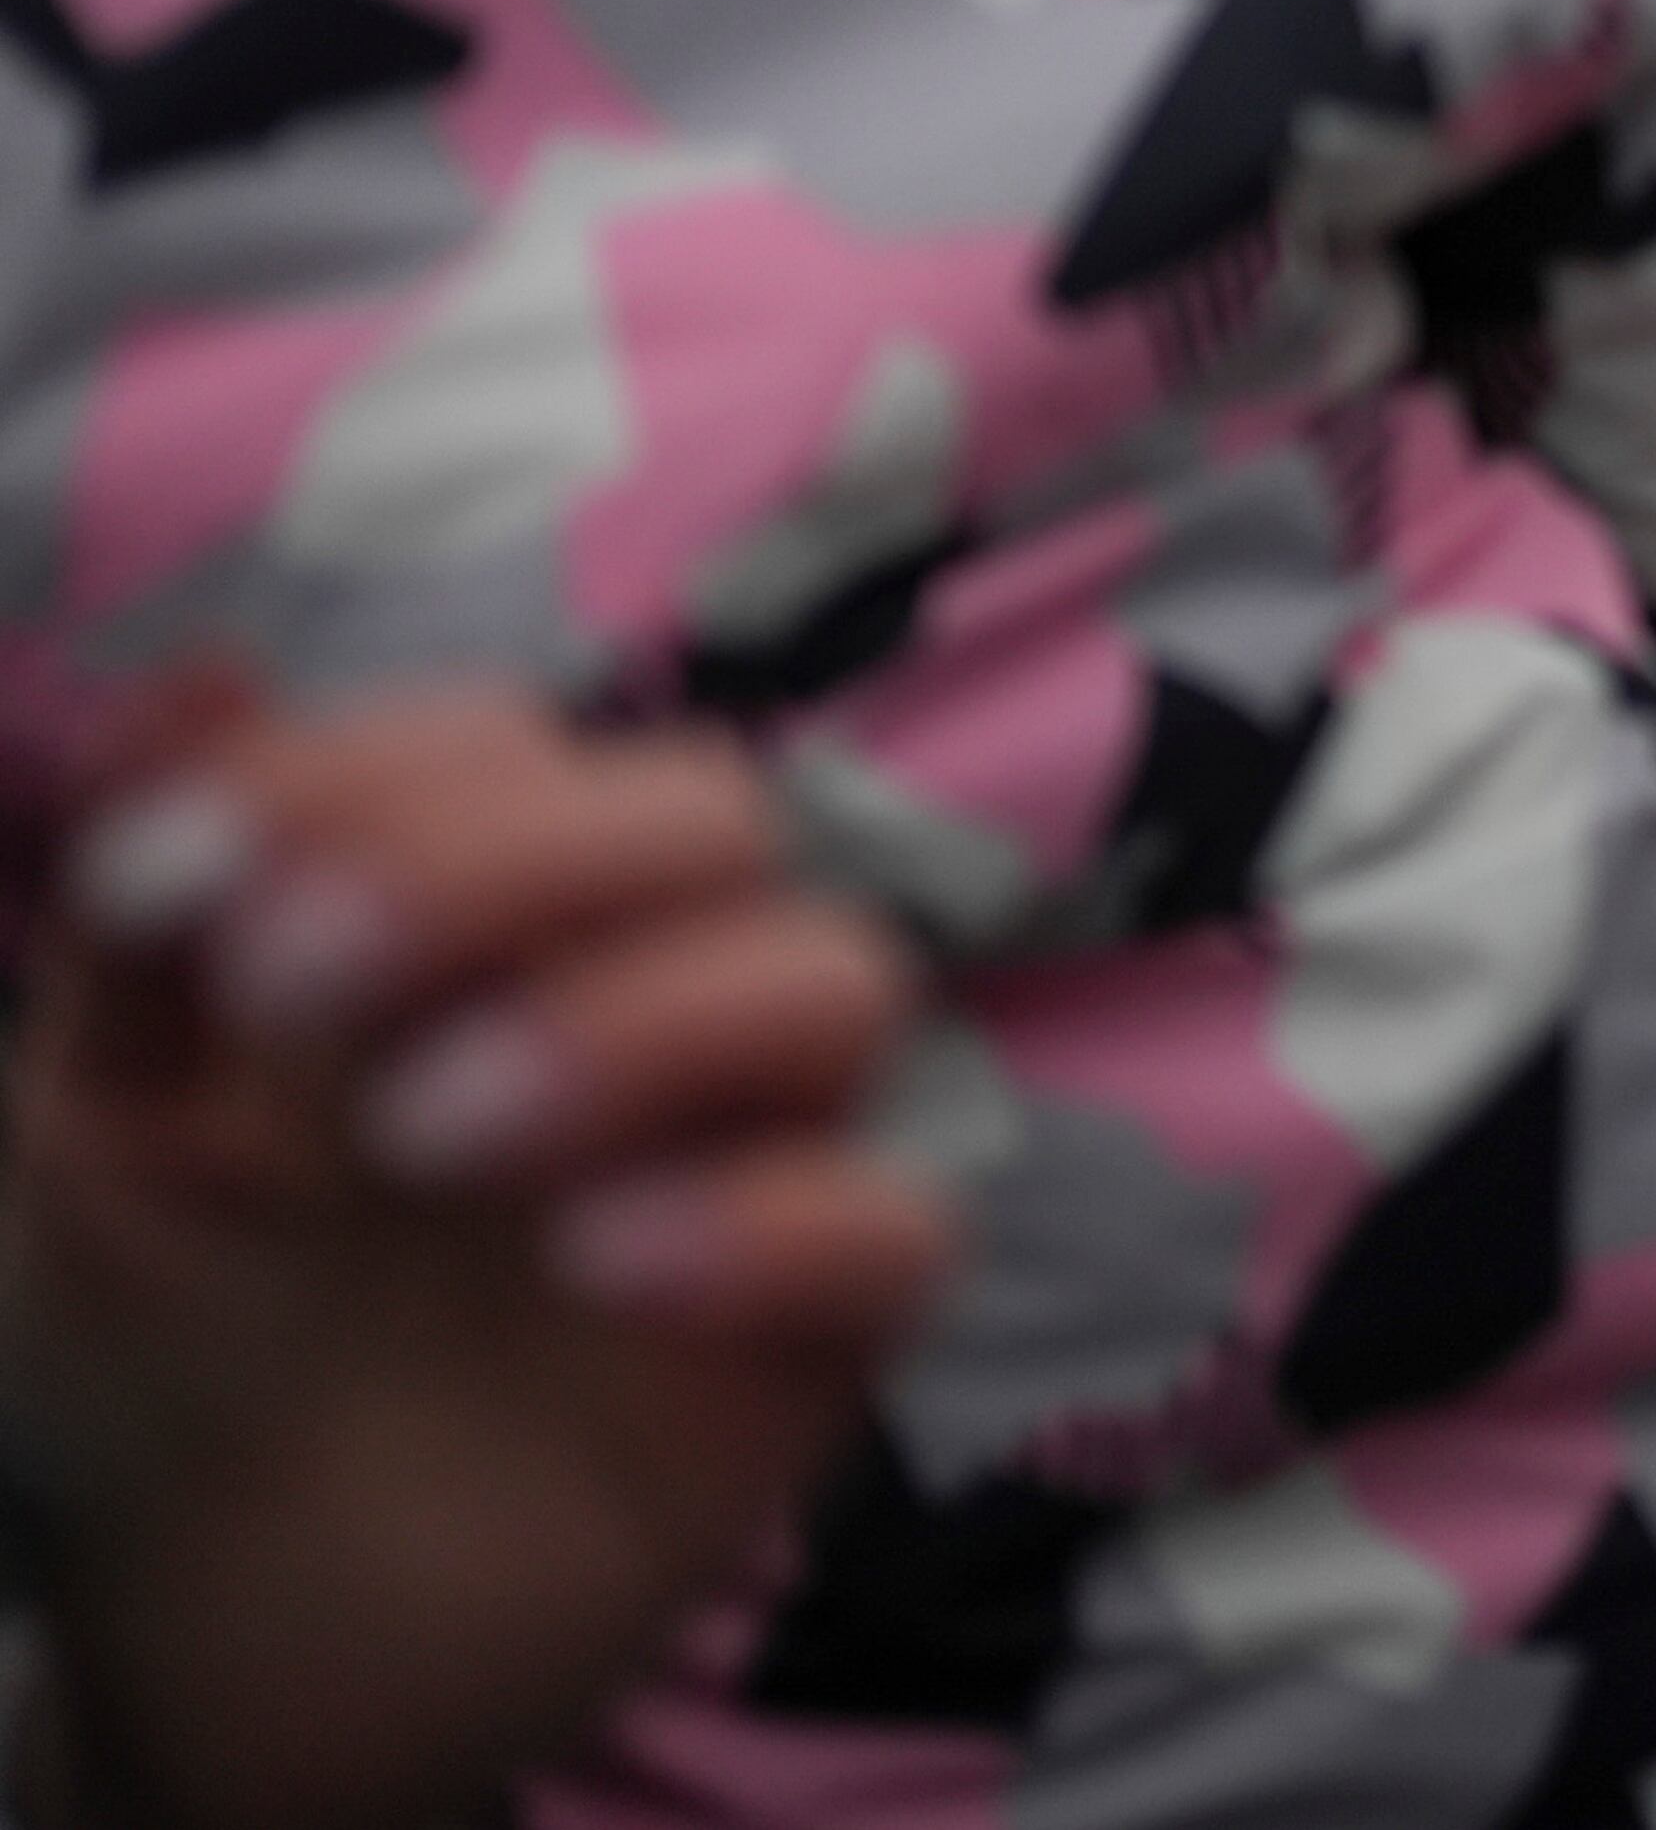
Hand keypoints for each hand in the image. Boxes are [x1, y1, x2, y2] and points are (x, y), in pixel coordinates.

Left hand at [3, 671, 946, 1829]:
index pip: (515, 741)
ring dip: (635, 1017)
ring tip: (428, 1144)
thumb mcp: (91, 1131)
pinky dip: (770, 1216)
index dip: (360, 772)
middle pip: (711, 812)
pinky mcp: (812, 1342)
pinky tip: (594, 1272)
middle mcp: (639, 1008)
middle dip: (506, 863)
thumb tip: (198, 672)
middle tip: (297, 999)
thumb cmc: (166, 1356)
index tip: (162, 901)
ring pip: (839, 978)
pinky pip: (904, 1224)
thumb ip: (142, 921)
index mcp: (481, 932)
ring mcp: (744, 1164)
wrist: (207, 1644)